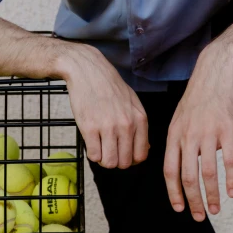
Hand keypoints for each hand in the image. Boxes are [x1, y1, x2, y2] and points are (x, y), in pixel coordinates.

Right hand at [59, 43, 148, 168]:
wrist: (88, 70)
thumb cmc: (110, 86)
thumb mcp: (132, 102)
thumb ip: (139, 125)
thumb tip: (144, 149)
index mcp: (140, 119)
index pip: (141, 155)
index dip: (131, 159)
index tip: (123, 152)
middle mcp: (126, 125)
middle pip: (125, 162)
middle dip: (116, 160)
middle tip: (109, 149)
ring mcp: (108, 127)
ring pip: (109, 163)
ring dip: (104, 159)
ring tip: (100, 146)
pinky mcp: (90, 128)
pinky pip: (94, 156)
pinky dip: (92, 153)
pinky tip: (92, 141)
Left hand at [163, 41, 232, 220]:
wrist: (215, 71)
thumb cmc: (200, 95)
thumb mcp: (181, 116)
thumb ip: (180, 140)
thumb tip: (184, 164)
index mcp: (175, 134)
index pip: (170, 170)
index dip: (173, 192)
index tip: (179, 208)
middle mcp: (188, 136)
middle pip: (188, 177)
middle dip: (193, 201)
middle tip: (199, 217)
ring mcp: (208, 133)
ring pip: (208, 173)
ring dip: (211, 196)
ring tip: (216, 210)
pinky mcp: (227, 130)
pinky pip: (229, 161)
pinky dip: (231, 180)